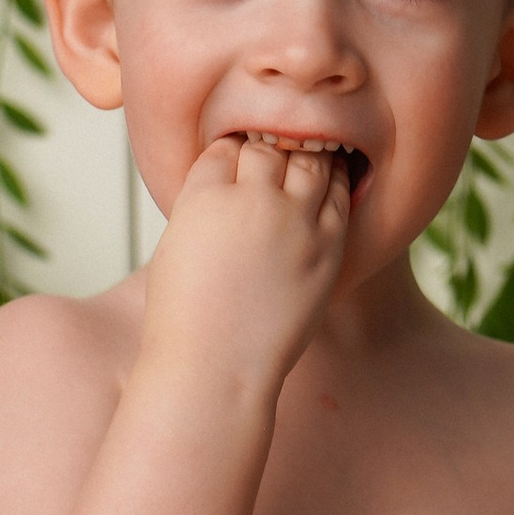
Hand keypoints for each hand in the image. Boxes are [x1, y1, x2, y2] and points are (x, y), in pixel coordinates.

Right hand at [138, 132, 351, 396]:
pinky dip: (333, 183)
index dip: (229, 154)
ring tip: (303, 162)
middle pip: (267, 150)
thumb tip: (226, 186)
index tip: (234, 164)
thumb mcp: (175, 246)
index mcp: (204, 197)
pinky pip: (338, 197)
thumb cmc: (185, 317)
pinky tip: (328, 184)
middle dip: (265, 154)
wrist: (216, 366)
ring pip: (308, 162)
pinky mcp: (327, 247)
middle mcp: (252, 201)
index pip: (224, 148)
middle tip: (269, 163)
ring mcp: (294, 222)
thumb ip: (201, 206)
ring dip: (304, 159)